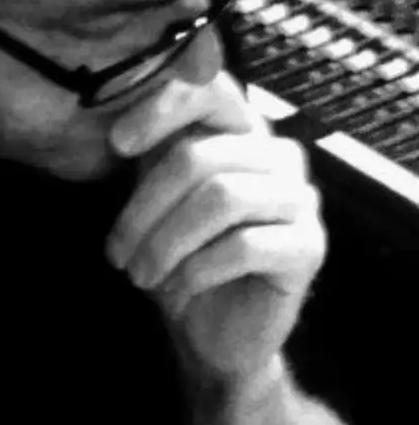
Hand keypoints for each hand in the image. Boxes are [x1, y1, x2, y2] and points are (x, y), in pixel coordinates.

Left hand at [106, 72, 326, 386]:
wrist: (213, 335)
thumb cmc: (181, 262)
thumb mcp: (155, 203)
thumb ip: (149, 156)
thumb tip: (114, 125)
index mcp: (241, 134)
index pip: (212, 89)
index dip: (163, 108)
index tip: (117, 145)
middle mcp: (278, 156)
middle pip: (201, 157)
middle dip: (144, 210)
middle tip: (117, 255)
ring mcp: (300, 200)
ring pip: (222, 199)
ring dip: (166, 244)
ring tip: (141, 277)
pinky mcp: (309, 247)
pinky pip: (244, 246)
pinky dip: (198, 271)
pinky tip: (180, 291)